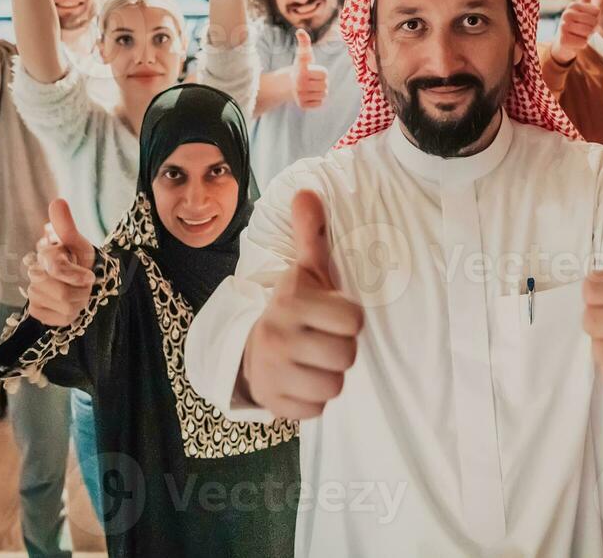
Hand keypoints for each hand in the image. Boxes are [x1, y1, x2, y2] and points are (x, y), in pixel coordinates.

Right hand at [26, 199, 95, 326]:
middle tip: (85, 284)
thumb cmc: (82, 262)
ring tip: (79, 294)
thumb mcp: (80, 245)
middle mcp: (35, 273)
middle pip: (62, 292)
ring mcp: (33, 293)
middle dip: (82, 290)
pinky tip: (70, 306)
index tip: (89, 277)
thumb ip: (67, 227)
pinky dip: (71, 315)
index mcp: (46, 254)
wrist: (83, 285)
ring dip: (80, 302)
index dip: (74, 274)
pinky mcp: (36, 311)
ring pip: (64, 306)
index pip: (56, 267)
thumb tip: (57, 201)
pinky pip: (58, 319)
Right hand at [242, 190, 363, 419]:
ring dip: (329, 375)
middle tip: (324, 340)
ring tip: (313, 360)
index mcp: (291, 303)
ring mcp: (274, 373)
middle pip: (347, 356)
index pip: (354, 320)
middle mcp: (278, 337)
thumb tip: (307, 192)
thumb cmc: (292, 308)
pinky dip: (313, 399)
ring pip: (334, 385)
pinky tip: (302, 380)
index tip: (332, 315)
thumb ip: (311, 234)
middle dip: (341, 349)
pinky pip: (317, 409)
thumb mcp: (304, 271)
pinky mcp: (275, 404)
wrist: (248, 350)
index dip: (348, 318)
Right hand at [292, 28, 328, 110]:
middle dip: (321, 81)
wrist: (289, 84)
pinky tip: (309, 94)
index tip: (311, 70)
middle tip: (312, 79)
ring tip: (311, 86)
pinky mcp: (302, 105)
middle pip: (326, 85)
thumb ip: (304, 43)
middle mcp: (300, 85)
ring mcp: (300, 96)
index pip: (324, 74)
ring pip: (324, 94)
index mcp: (301, 72)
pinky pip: (320, 103)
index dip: (321, 71)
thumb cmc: (301, 67)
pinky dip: (317, 99)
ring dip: (320, 90)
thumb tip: (300, 30)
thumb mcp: (303, 55)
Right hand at [552, 0, 599, 65]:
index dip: (595, 19)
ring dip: (587, 37)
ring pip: (588, 33)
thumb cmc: (576, 24)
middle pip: (593, 23)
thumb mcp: (582, 8)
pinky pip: (583, 43)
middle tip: (582, 30)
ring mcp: (563, 27)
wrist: (562, 42)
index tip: (586, 21)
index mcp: (573, 5)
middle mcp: (566, 14)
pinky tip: (574, 42)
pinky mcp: (563, 40)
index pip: (597, 12)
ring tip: (578, 35)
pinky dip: (582, 44)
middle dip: (591, 29)